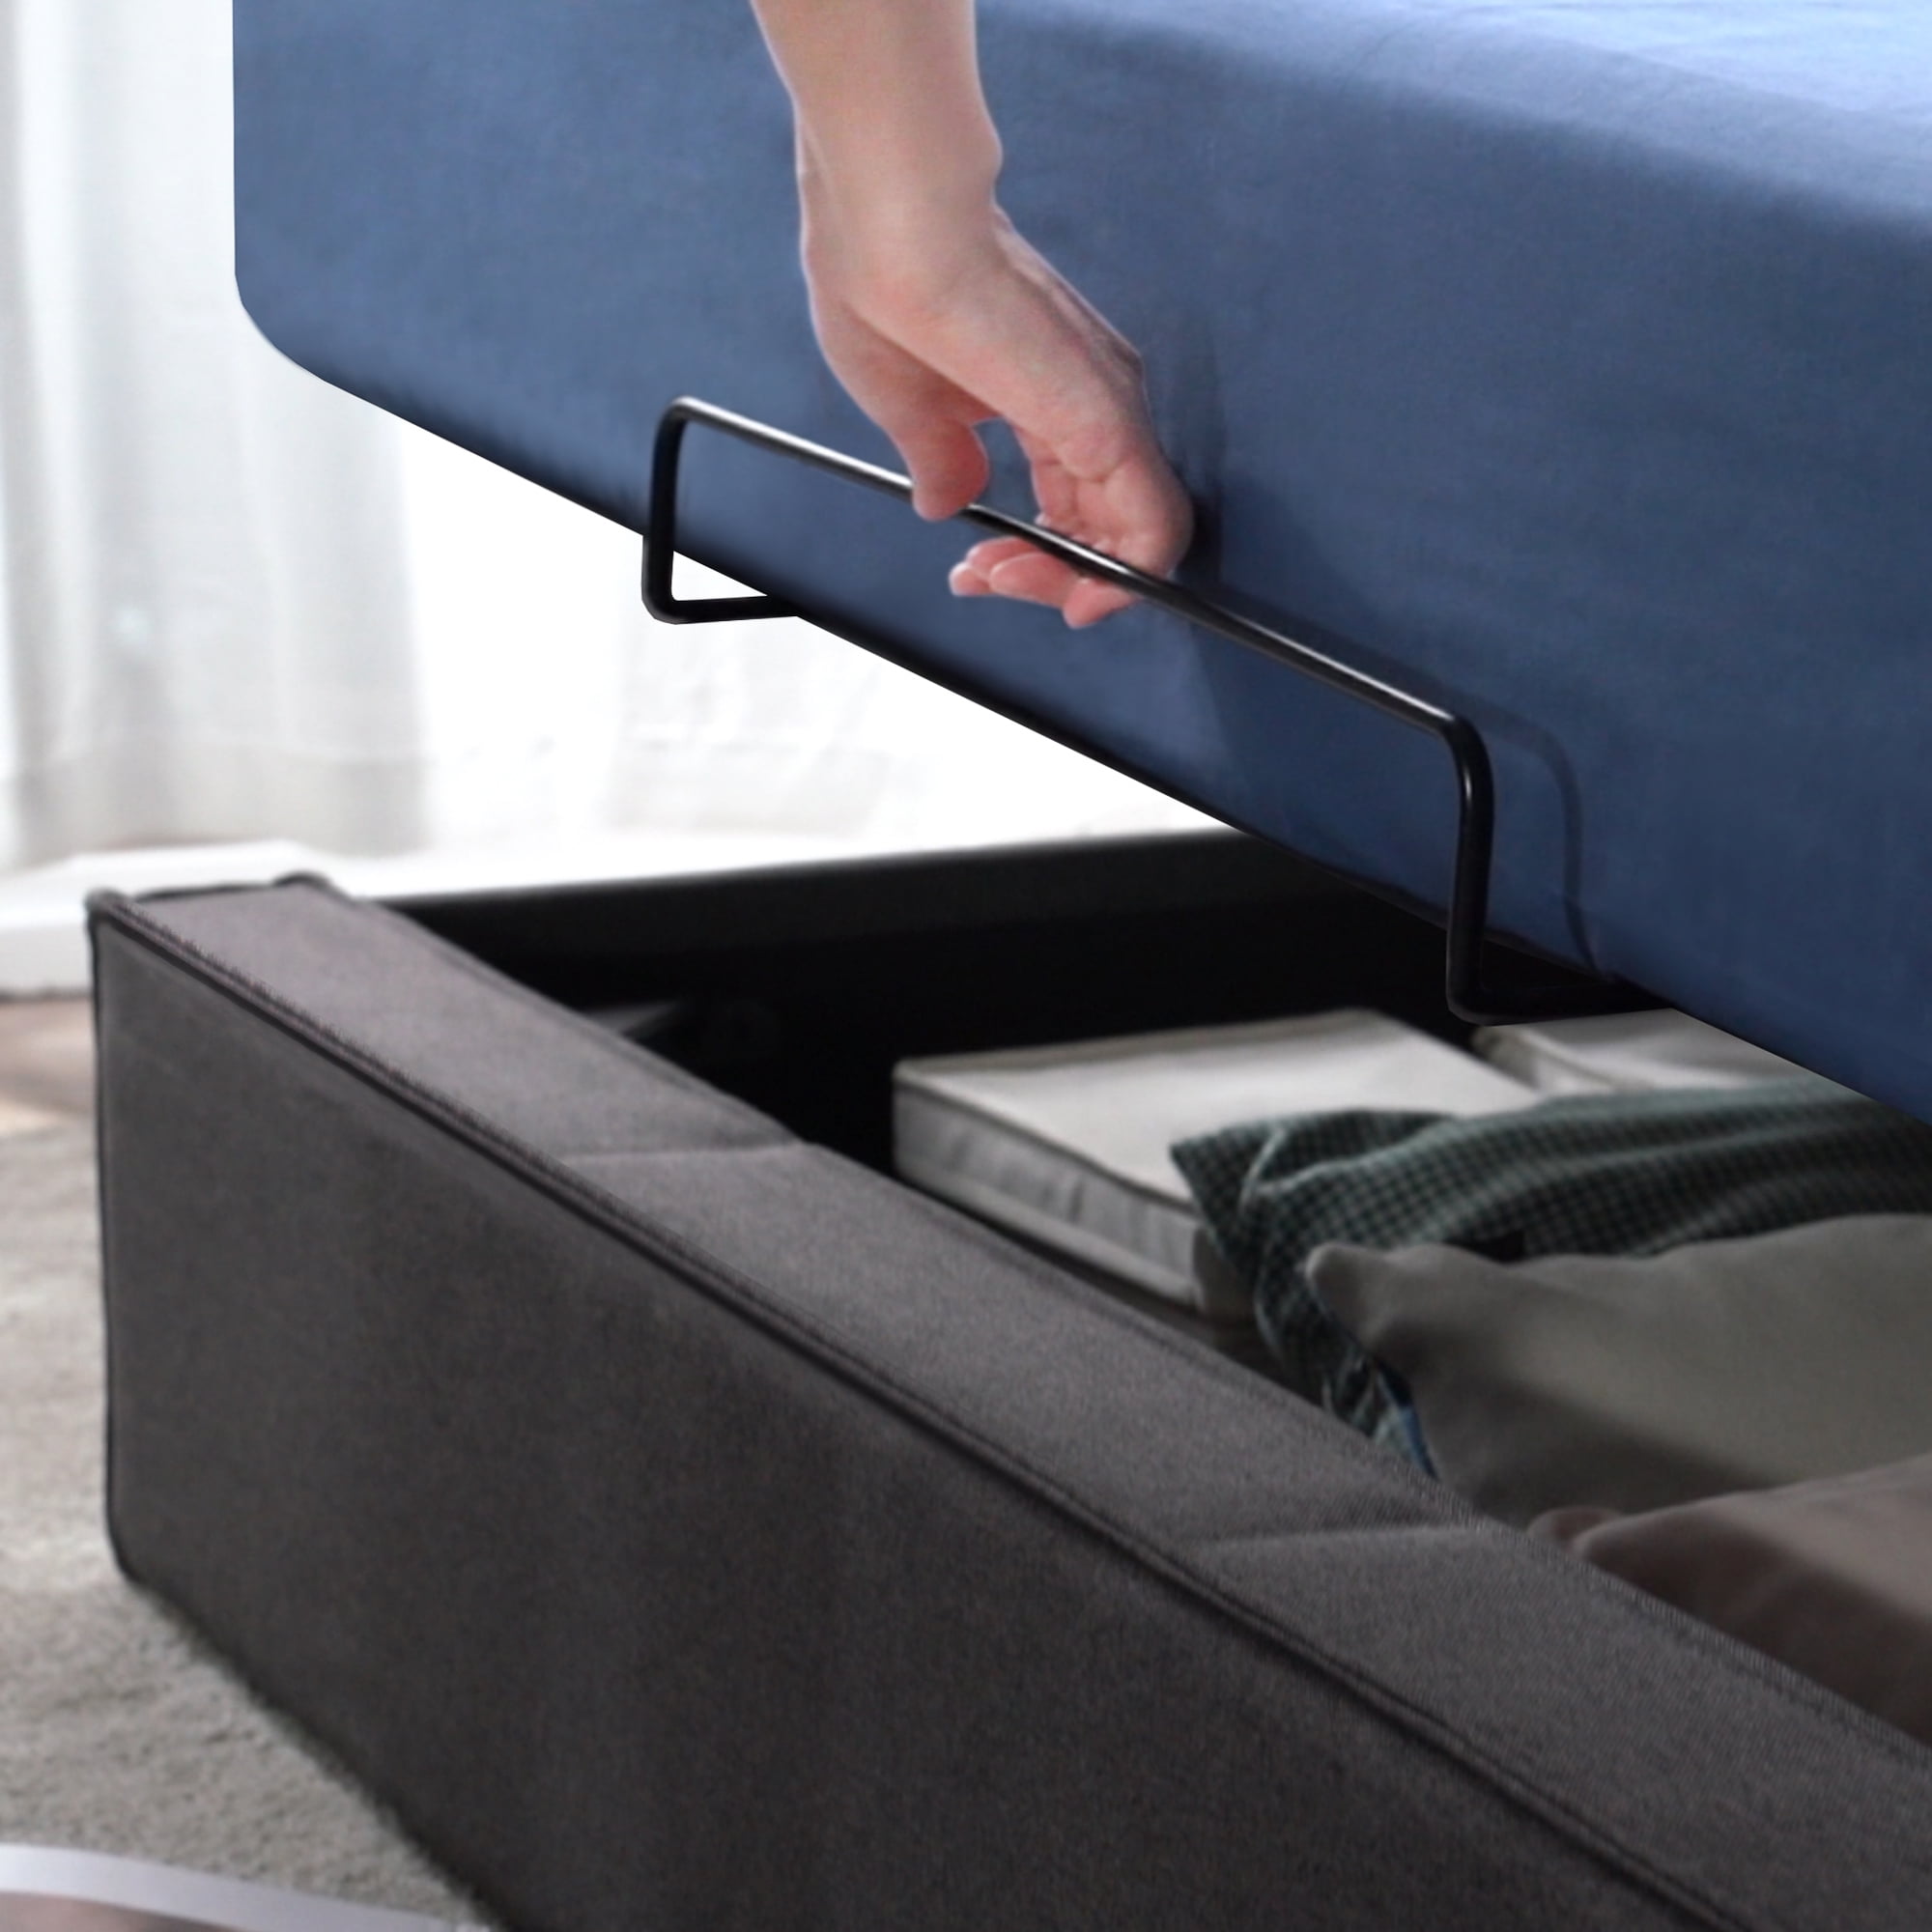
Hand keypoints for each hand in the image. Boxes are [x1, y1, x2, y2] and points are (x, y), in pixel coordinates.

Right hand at [799, 185, 1192, 627]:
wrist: (886, 220)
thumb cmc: (880, 280)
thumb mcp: (905, 401)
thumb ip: (939, 457)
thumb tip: (947, 501)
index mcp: (1049, 394)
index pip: (1074, 503)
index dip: (1032, 557)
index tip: (977, 574)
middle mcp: (1095, 399)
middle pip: (1110, 529)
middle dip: (1049, 580)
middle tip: (983, 583)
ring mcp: (1108, 407)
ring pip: (1140, 538)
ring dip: (1075, 584)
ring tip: (1002, 582)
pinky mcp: (1106, 418)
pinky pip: (1151, 528)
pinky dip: (1123, 579)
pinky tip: (1074, 597)